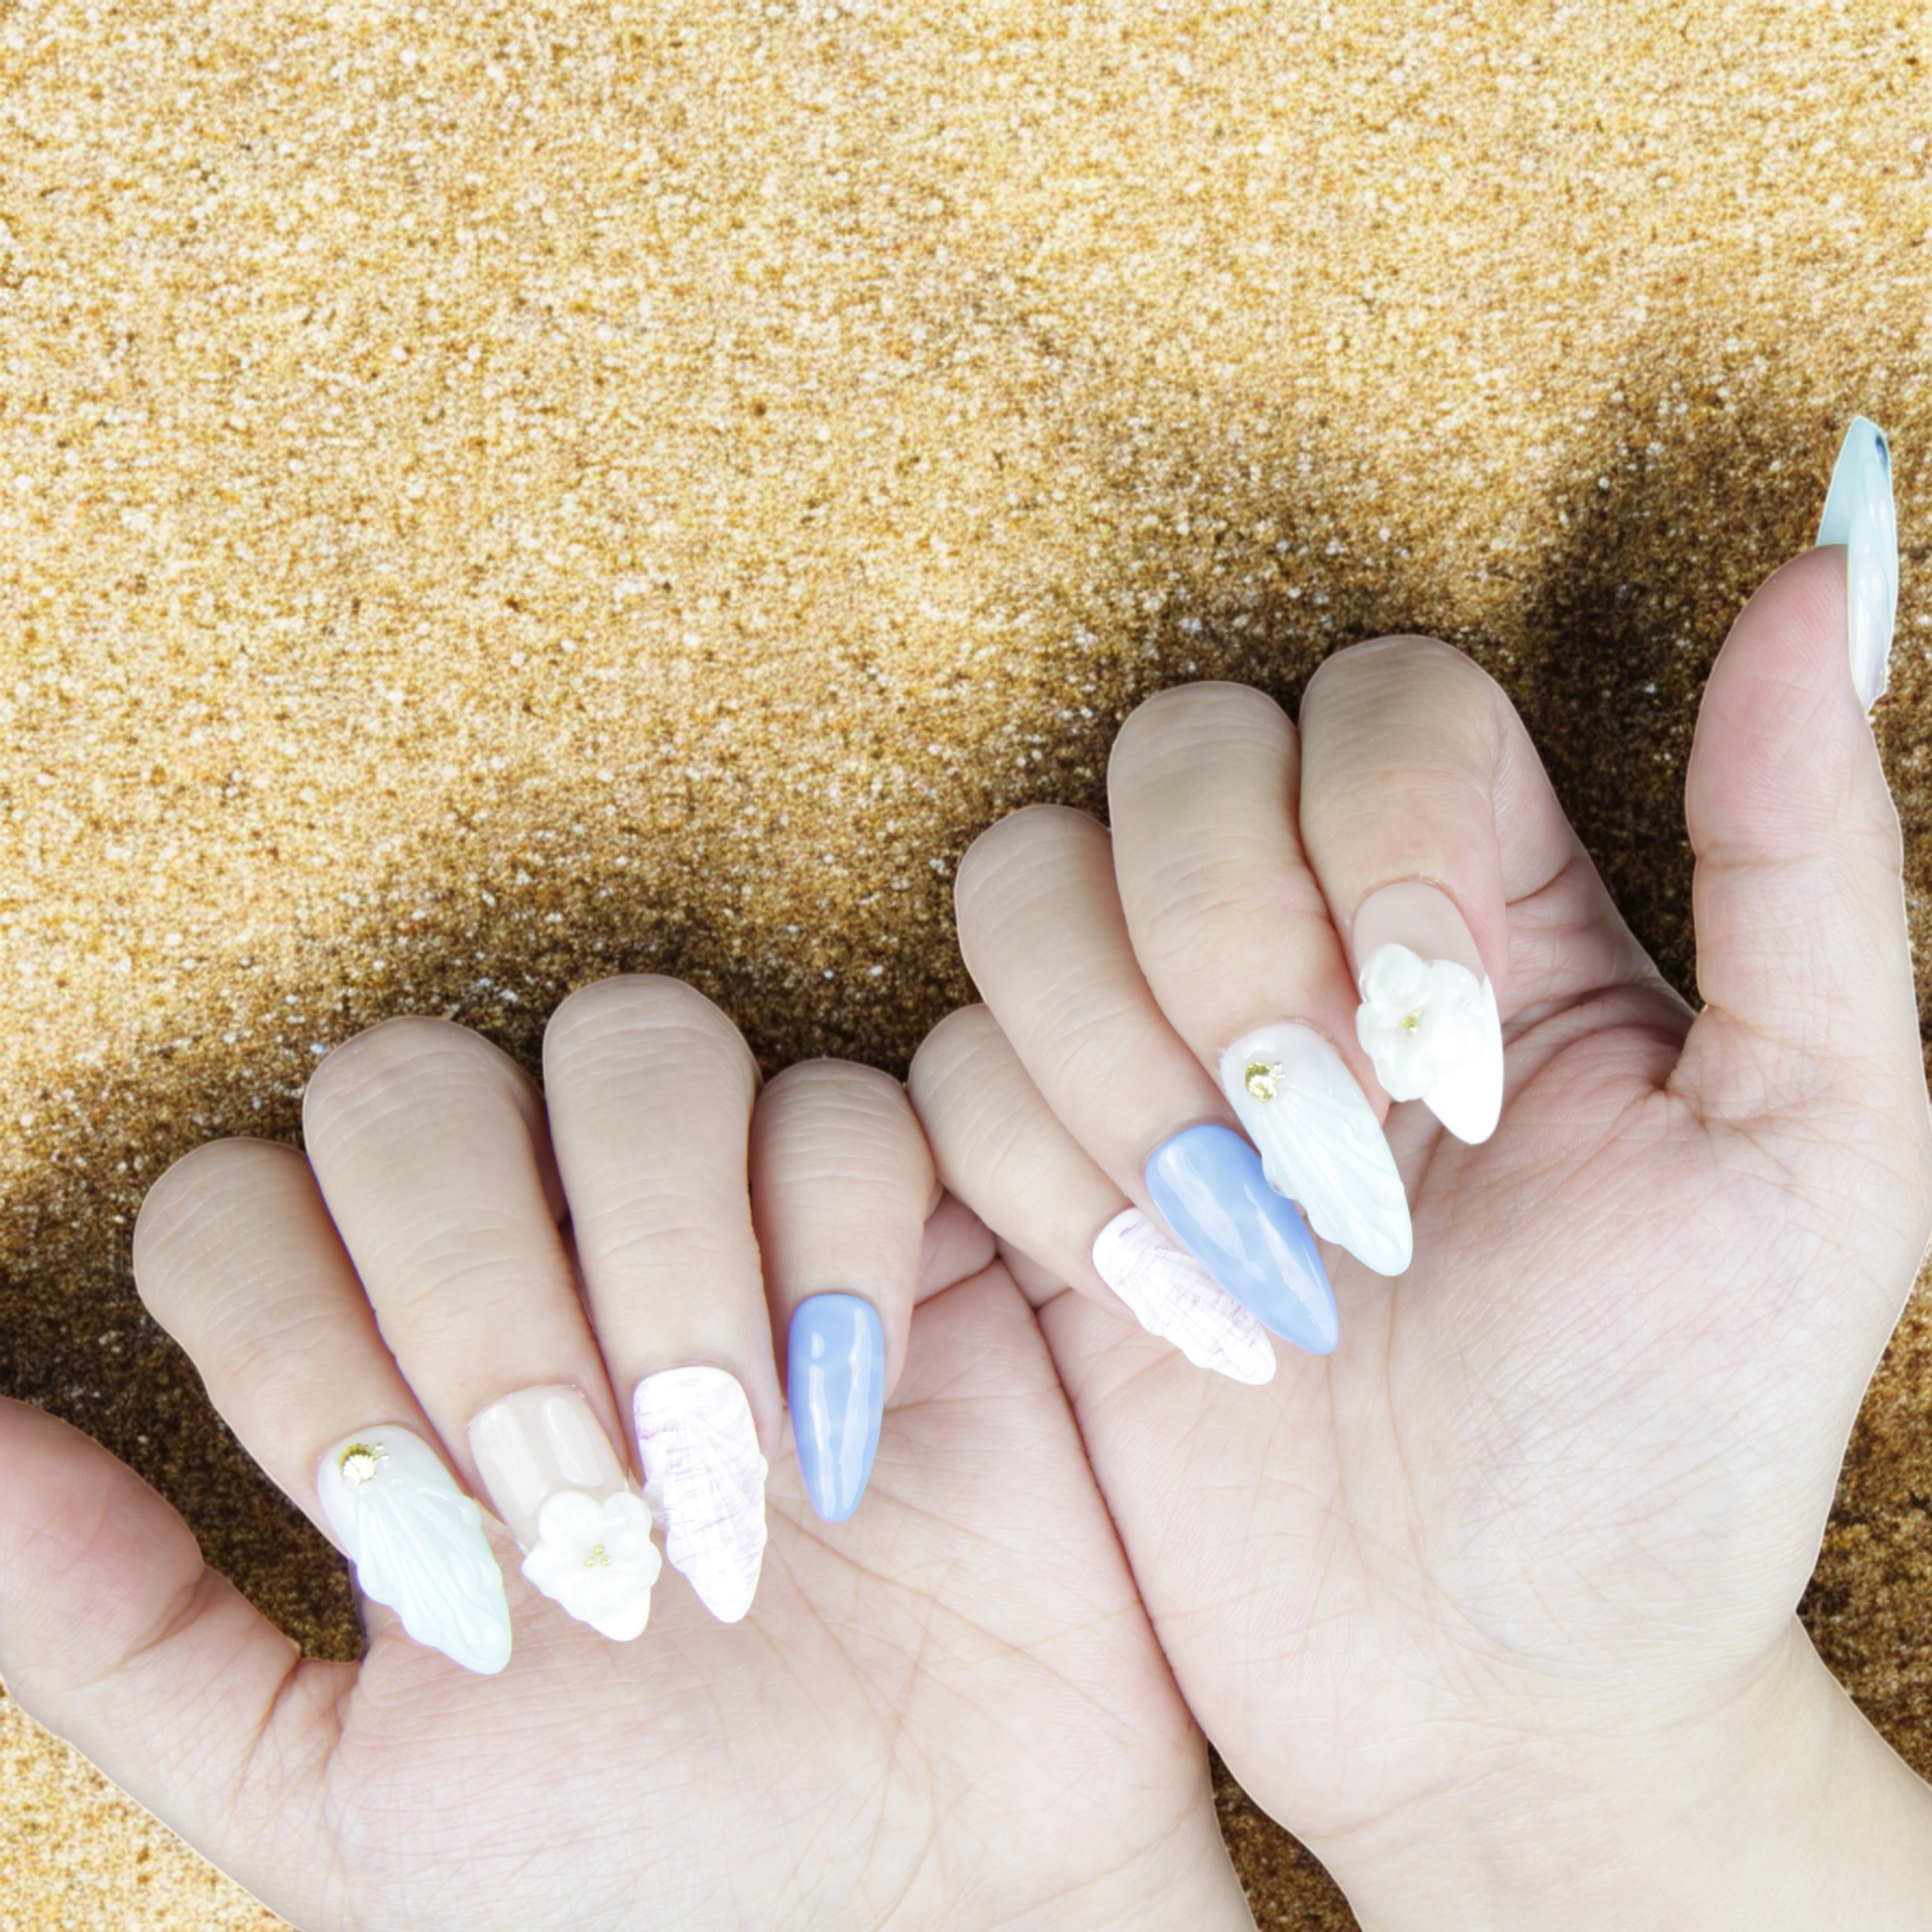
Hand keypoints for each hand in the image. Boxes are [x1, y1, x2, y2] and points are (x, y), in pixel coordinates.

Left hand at [0, 978, 1249, 1930]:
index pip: (238, 1206)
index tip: (423, 1548)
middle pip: (415, 1086)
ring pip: (635, 1045)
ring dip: (656, 1253)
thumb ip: (130, 1630)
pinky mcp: (910, 1214)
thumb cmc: (651, 1864)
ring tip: (716, 1468)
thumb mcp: (343, 1796)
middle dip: (469, 1287)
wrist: (939, 1906)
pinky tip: (847, 1430)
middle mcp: (548, 1254)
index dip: (294, 1341)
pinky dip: (836, 1249)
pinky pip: (849, 1113)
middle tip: (566, 1497)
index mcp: (394, 1376)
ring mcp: (730, 1214)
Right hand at [910, 532, 1931, 1924]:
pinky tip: (1179, 1307)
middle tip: (1332, 1155)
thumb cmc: (1675, 1436)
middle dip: (1224, 948)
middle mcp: (1303, 942)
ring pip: (1020, 881)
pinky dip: (1047, 1181)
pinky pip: (947, 1068)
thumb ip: (1804, 857)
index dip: (1375, 838)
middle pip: (1173, 753)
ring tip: (1250, 1243)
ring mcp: (1149, 1052)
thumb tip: (1825, 572)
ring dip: (1118, 1063)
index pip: (1376, 704)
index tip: (1446, 1065)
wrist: (1498, 1687)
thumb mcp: (1820, 1149)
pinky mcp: (1034, 1172)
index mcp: (1488, 903)